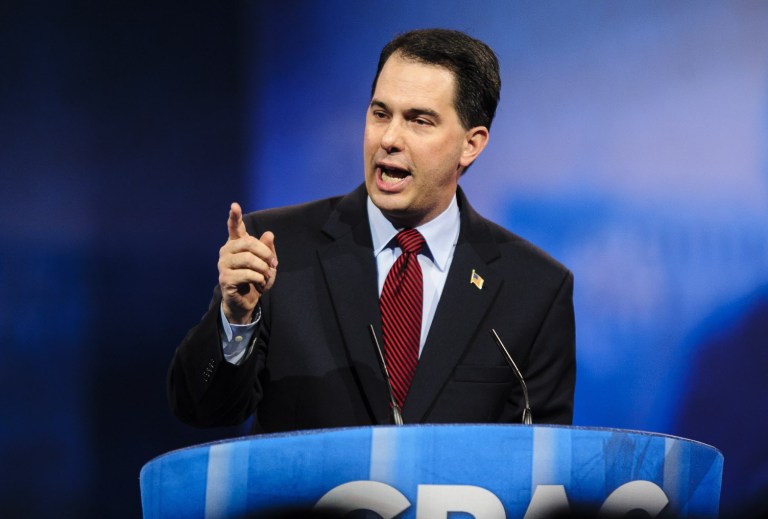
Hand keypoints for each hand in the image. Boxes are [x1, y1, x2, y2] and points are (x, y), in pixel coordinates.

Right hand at [218, 202, 277, 323]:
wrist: (247, 301)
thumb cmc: (256, 279)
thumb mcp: (267, 263)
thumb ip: (268, 249)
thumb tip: (269, 234)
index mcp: (236, 244)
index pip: (235, 227)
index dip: (235, 216)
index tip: (235, 205)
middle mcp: (227, 251)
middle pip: (248, 243)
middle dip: (266, 253)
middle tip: (273, 263)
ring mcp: (223, 264)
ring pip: (249, 259)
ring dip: (263, 268)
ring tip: (266, 275)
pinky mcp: (225, 278)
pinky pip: (247, 274)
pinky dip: (259, 279)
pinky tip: (259, 283)